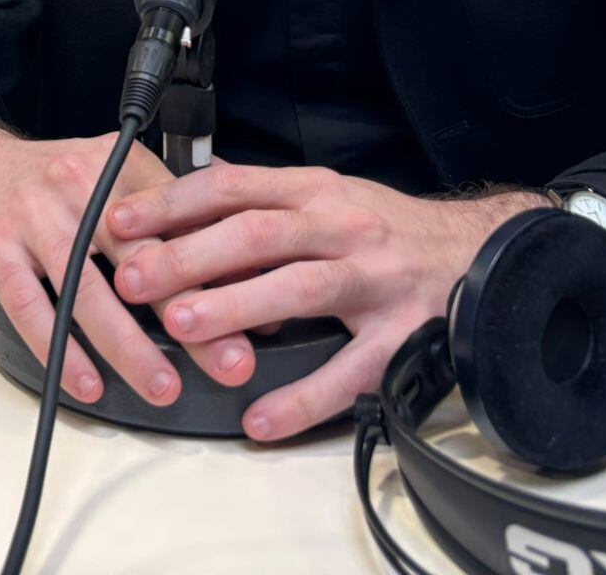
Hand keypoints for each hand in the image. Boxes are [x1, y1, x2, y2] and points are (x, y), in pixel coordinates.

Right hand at [0, 122, 251, 408]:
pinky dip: (60, 350)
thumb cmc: (50, 179)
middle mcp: (82, 187)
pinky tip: (86, 383)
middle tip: (231, 361)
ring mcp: (35, 217)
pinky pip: (32, 307)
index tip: (259, 317)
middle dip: (191, 314)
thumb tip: (244, 258)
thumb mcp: (112, 171)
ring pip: (88, 289)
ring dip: (128, 345)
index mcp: (122, 167)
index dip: (223, 270)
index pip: (182, 222)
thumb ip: (171, 209)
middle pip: (144, 258)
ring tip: (163, 387)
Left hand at [106, 163, 549, 439]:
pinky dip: (302, 398)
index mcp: (314, 192)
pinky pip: (348, 371)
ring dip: (235, 307)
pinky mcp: (400, 334)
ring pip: (297, 288)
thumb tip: (184, 203)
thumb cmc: (388, 229)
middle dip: (189, 255)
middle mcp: (341, 228)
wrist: (484, 252)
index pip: (232, 187)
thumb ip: (262, 203)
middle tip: (136, 277)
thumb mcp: (325, 198)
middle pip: (255, 235)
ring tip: (182, 325)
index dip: (172, 202)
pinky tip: (260, 418)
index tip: (121, 219)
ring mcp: (373, 280)